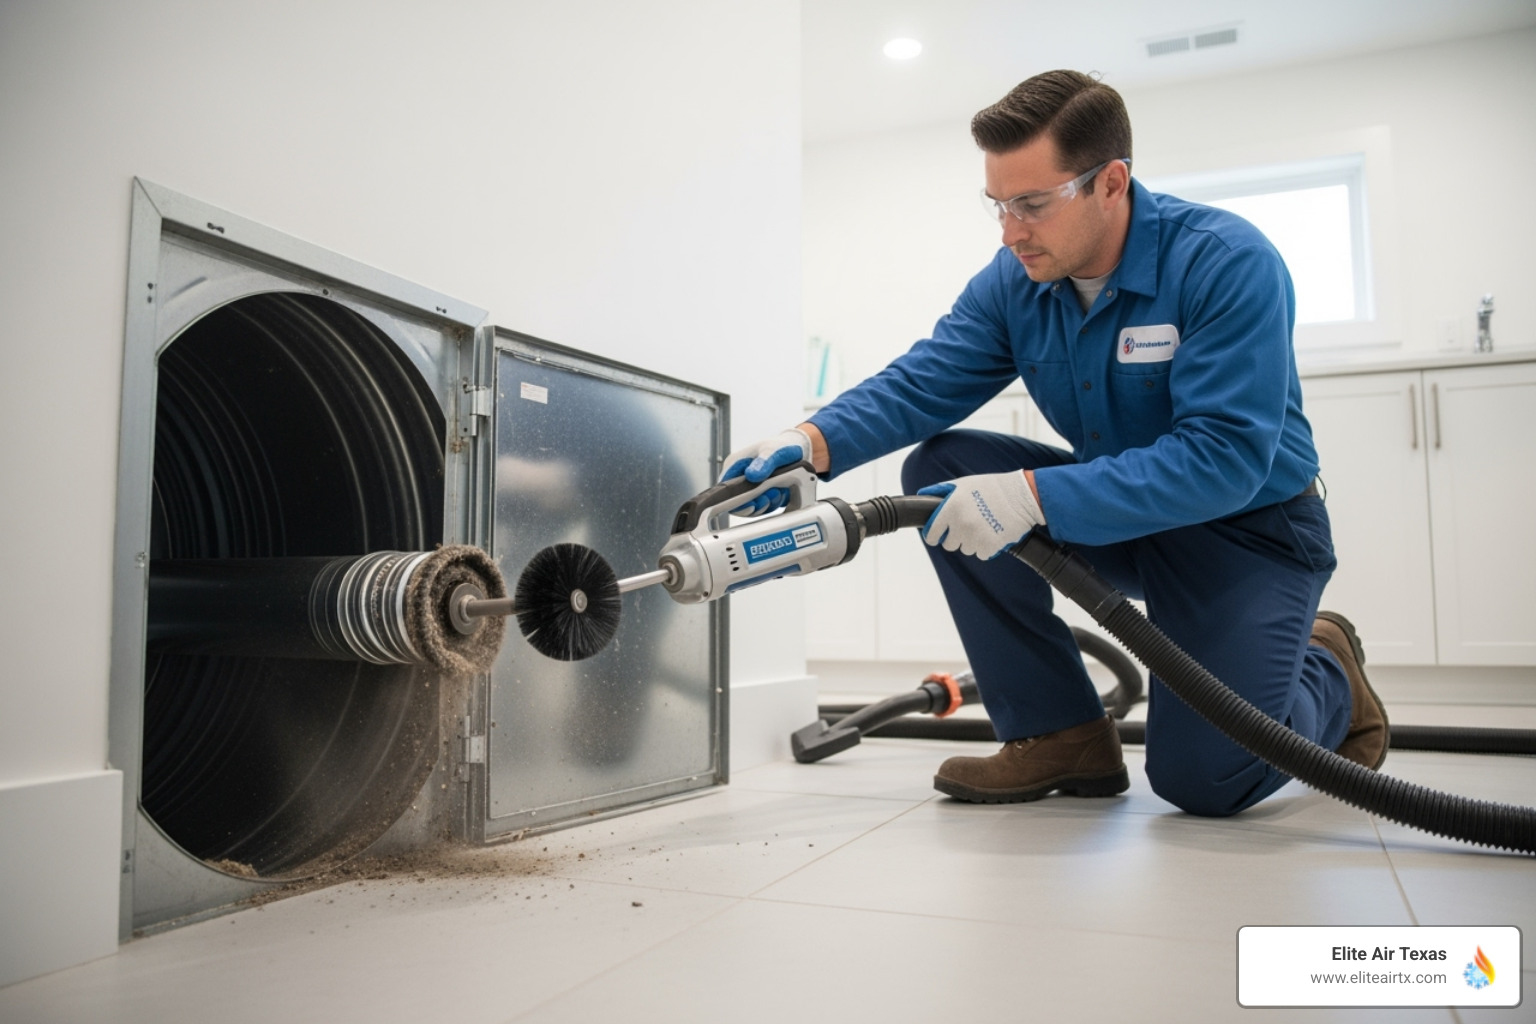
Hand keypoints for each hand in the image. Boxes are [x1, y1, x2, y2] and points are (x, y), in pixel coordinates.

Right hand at [720, 427, 811, 514]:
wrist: (798, 449)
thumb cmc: (781, 446)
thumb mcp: (772, 451)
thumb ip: (763, 463)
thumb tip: (751, 475)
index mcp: (734, 465)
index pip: (726, 489)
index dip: (735, 500)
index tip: (751, 504)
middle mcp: (739, 478)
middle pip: (738, 502)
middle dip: (755, 504)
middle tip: (769, 496)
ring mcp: (750, 487)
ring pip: (752, 507)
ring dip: (767, 504)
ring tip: (778, 491)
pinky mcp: (761, 494)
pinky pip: (763, 507)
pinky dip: (773, 503)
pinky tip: (781, 493)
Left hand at [918, 470, 1044, 559]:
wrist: (1023, 496)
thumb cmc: (992, 487)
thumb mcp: (963, 483)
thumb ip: (941, 491)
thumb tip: (921, 496)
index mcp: (950, 508)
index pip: (931, 534)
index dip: (934, 536)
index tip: (938, 536)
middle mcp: (960, 524)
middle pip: (949, 545)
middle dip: (956, 538)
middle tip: (968, 526)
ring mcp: (975, 537)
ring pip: (966, 550)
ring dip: (972, 542)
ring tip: (984, 526)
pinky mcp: (990, 547)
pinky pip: (982, 554)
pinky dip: (986, 547)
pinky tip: (993, 533)